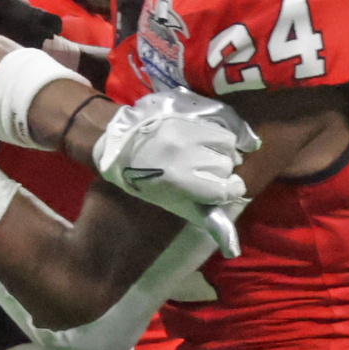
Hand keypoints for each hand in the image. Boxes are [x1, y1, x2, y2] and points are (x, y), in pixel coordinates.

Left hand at [90, 87, 257, 256]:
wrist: (117, 141)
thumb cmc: (141, 179)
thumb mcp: (168, 201)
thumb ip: (200, 214)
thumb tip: (228, 240)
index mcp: (180, 179)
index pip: (226, 189)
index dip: (231, 190)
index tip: (229, 189)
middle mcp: (186, 152)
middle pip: (227, 165)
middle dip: (223, 170)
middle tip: (210, 170)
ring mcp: (187, 127)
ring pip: (227, 142)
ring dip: (223, 149)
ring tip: (208, 151)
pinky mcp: (187, 109)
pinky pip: (223, 119)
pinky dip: (225, 129)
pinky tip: (220, 135)